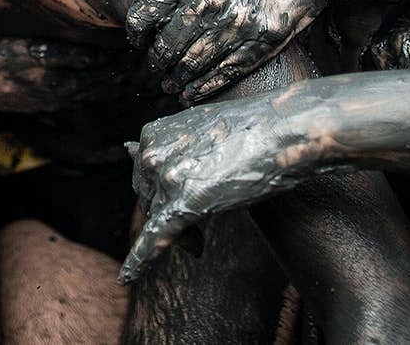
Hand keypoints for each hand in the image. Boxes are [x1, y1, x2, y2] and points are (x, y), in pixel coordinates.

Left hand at [121, 96, 305, 281]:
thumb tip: (128, 152)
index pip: (145, 176)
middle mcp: (153, 153)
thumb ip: (171, 146)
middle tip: (195, 236)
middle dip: (168, 217)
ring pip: (157, 220)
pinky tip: (127, 278)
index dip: (161, 197)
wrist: (283, 131)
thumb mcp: (201, 130)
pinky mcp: (185, 202)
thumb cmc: (251, 131)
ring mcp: (167, 177)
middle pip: (149, 200)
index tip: (180, 206)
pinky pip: (156, 238)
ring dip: (178, 237)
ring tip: (199, 245)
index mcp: (152, 134)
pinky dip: (140, 261)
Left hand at [126, 0, 366, 101]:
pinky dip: (204, 86)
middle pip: (166, 43)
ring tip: (168, 85)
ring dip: (175, 78)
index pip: (146, 10)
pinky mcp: (261, 40)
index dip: (136, 31)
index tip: (136, 40)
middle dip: (155, 61)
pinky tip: (192, 93)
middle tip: (151, 70)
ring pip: (192, 61)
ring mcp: (235, 22)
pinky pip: (224, 70)